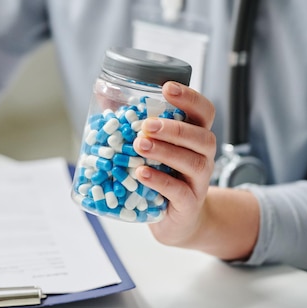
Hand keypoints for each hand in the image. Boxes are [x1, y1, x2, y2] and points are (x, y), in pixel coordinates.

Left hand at [133, 81, 216, 247]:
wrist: (176, 220)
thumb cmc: (163, 176)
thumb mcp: (153, 150)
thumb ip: (135, 126)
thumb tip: (103, 97)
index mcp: (195, 136)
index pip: (204, 112)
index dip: (189, 98)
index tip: (166, 88)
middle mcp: (203, 156)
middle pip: (201, 136)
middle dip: (174, 128)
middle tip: (147, 125)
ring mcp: (199, 181)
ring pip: (192, 162)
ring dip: (166, 151)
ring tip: (140, 145)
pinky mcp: (189, 204)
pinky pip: (179, 191)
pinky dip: (160, 181)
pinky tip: (142, 173)